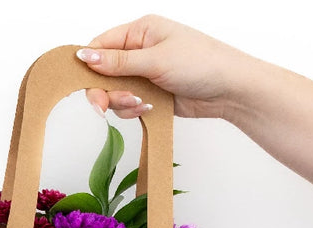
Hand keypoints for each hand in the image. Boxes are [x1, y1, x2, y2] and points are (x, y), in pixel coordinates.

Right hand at [76, 15, 252, 119]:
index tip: (87, 86)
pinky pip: (126, 106)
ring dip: (121, 103)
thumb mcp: (156, 60)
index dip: (89, 66)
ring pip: (113, 93)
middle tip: (104, 107)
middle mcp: (138, 51)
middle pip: (102, 74)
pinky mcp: (148, 94)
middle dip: (105, 92)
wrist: (228, 90)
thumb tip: (85, 57)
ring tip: (141, 103)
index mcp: (140, 32)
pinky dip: (133, 110)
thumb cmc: (201, 63)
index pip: (100, 46)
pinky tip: (149, 107)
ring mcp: (143, 74)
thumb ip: (117, 62)